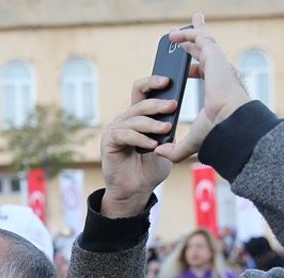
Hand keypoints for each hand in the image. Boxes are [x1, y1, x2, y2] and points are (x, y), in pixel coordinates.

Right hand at [99, 75, 175, 217]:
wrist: (136, 192)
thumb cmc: (150, 169)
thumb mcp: (165, 146)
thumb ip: (167, 130)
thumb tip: (174, 112)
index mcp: (138, 116)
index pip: (142, 91)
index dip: (153, 82)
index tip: (169, 80)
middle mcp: (125, 119)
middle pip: (140, 102)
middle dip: (158, 103)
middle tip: (173, 105)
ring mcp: (115, 129)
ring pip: (134, 118)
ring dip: (152, 124)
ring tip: (166, 130)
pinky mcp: (109, 142)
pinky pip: (125, 134)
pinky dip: (140, 139)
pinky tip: (152, 145)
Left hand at [158, 14, 251, 162]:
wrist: (230, 121)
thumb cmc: (219, 130)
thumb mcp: (193, 140)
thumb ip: (176, 148)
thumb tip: (159, 153)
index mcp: (219, 88)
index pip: (205, 74)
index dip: (193, 69)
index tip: (183, 70)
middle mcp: (221, 72)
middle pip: (204, 53)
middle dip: (193, 44)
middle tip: (180, 39)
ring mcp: (219, 62)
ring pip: (202, 42)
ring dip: (189, 34)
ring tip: (173, 32)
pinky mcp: (214, 56)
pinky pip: (199, 38)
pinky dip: (186, 35)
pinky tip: (172, 35)